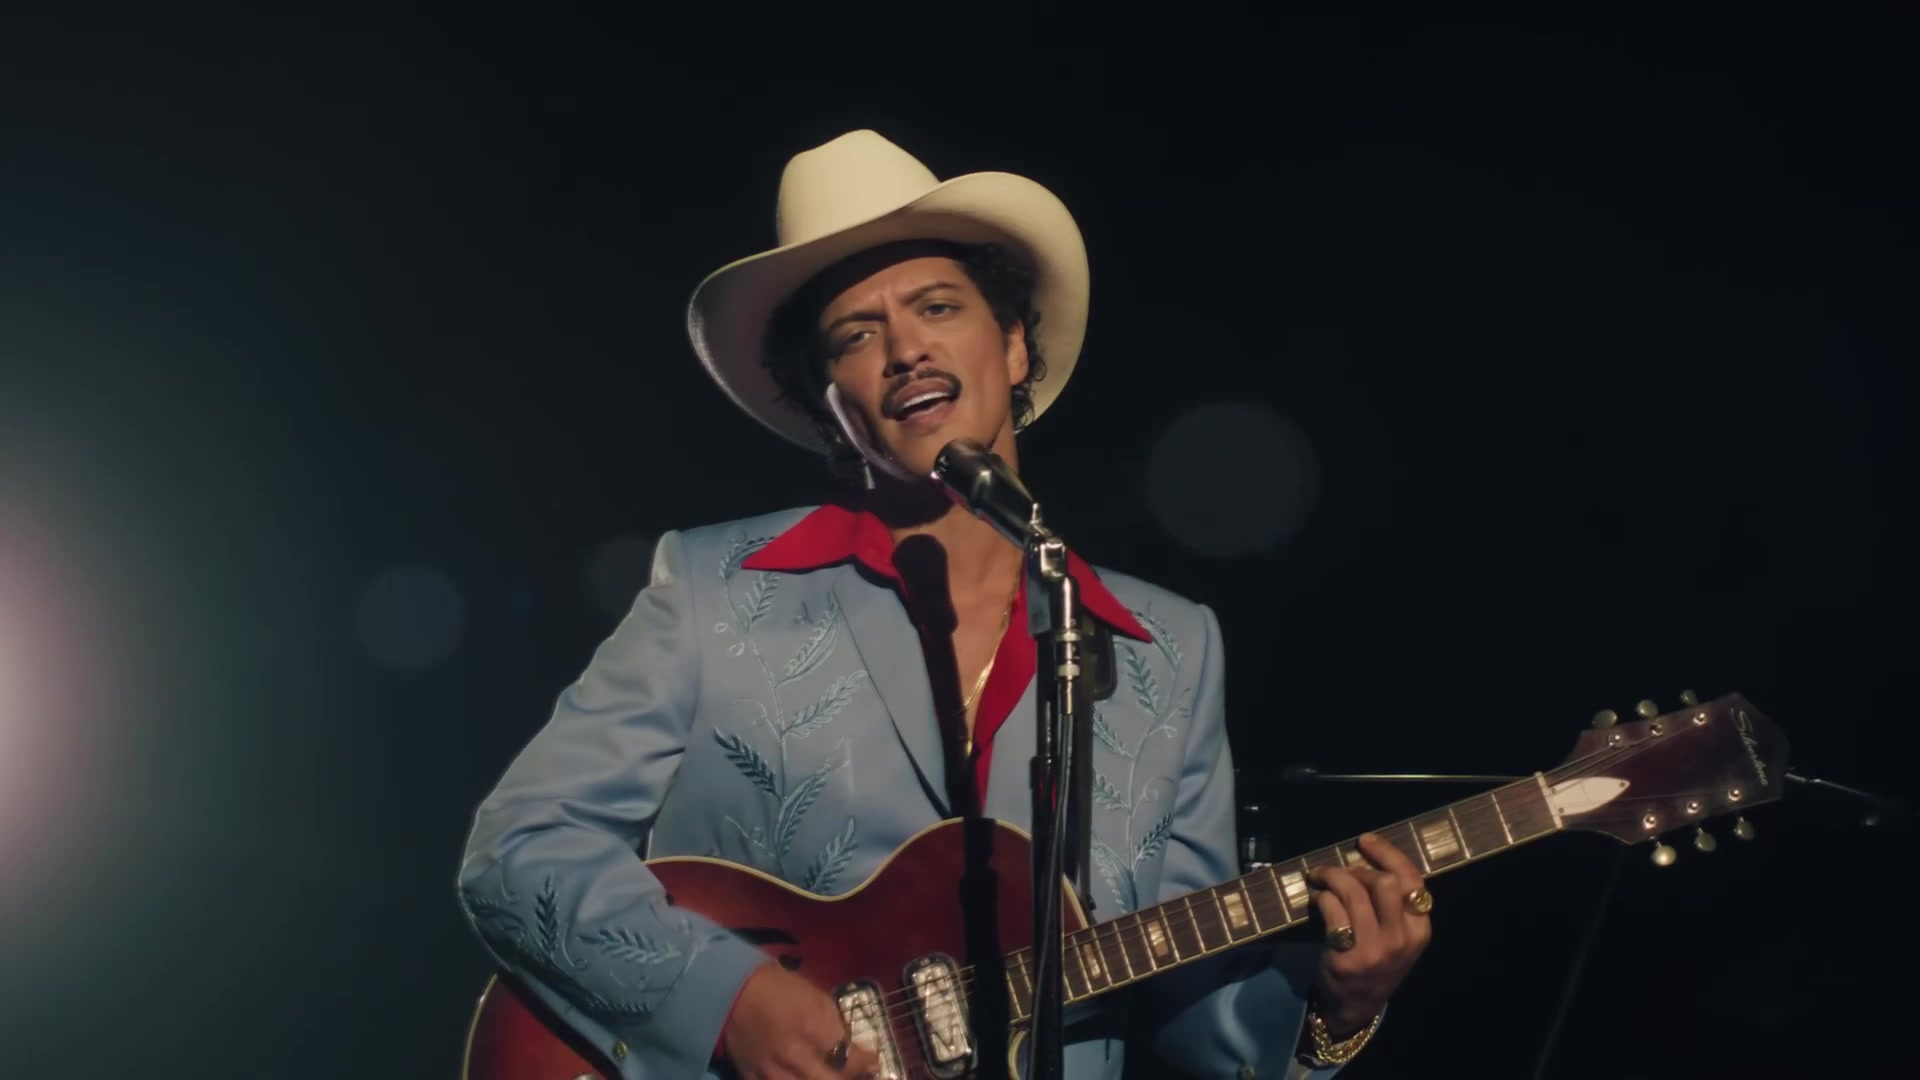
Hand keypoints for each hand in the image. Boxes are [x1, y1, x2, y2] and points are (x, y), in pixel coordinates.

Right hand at [721, 962, 881, 1078]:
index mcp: (816, 1029)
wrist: (733, 989)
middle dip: (849, 1079)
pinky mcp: (753, 1079)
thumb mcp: (816, 997)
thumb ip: (834, 1024)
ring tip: (827, 1076)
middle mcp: (797, 1056)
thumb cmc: (779, 987)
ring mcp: (773, 1072)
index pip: (852, 1060)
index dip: (867, 1063)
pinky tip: (798, 1078)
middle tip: (856, 1075)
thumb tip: (850, 1044)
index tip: (872, 1061)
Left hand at [1305, 832, 1432, 1031]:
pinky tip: (1316, 899)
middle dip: (1358, 868)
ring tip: (1320, 877)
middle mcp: (1401, 939)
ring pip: (1354, 892)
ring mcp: (1375, 949)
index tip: (1365, 840)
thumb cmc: (1377, 961)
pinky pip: (1332, 910)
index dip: (1388, 854)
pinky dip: (1321, 896)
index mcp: (1420, 930)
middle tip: (1340, 871)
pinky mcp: (1347, 957)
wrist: (1356, 1005)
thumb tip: (1367, 858)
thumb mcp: (1399, 937)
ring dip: (1332, 876)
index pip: (1412, 880)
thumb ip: (1394, 905)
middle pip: (1385, 882)